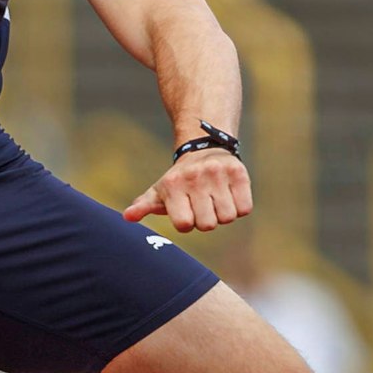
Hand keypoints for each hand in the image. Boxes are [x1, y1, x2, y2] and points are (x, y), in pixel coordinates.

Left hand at [124, 149, 252, 232]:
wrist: (205, 147)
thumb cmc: (179, 180)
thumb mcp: (159, 191)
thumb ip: (144, 206)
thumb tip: (128, 217)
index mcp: (173, 184)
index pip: (183, 225)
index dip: (186, 223)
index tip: (186, 211)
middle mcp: (195, 177)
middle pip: (207, 225)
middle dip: (206, 221)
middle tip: (202, 205)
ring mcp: (218, 174)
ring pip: (227, 217)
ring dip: (223, 214)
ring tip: (216, 199)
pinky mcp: (239, 173)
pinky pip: (245, 209)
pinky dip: (239, 207)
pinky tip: (230, 195)